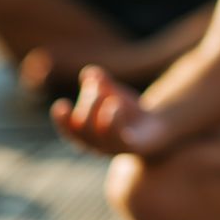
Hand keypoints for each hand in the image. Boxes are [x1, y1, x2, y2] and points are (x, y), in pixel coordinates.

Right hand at [50, 66, 173, 155]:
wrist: (157, 126)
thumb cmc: (126, 110)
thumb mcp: (112, 93)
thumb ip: (100, 83)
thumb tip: (90, 72)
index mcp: (86, 134)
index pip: (69, 129)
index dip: (62, 119)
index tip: (62, 104)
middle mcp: (97, 145)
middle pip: (83, 128)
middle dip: (88, 104)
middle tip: (98, 88)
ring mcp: (114, 147)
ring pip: (99, 135)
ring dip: (100, 112)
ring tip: (111, 98)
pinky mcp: (133, 147)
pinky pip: (119, 139)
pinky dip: (113, 120)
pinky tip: (116, 105)